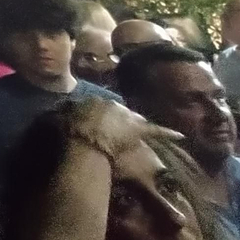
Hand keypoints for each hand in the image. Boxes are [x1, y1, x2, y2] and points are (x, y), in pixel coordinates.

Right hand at [67, 98, 181, 159]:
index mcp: (95, 100)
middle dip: (117, 119)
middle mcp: (113, 104)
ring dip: (135, 124)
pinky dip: (167, 133)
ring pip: (134, 119)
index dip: (98, 117)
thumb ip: (65, 113)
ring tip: (136, 129)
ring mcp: (127, 116)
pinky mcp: (139, 129)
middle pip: (119, 112)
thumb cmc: (71, 129)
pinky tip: (180, 135)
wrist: (86, 139)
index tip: (95, 123)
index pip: (100, 107)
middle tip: (113, 128)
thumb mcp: (63, 118)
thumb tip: (60, 109)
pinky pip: (155, 130)